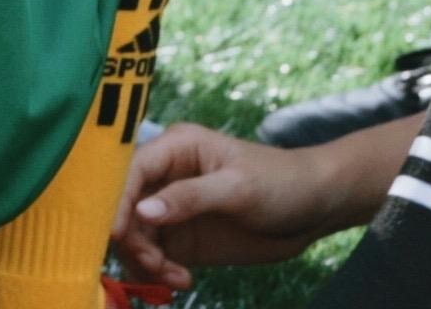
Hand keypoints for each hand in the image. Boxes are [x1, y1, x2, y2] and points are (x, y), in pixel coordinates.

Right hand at [112, 124, 360, 285]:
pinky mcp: (182, 239)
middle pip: (126, 208)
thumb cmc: (280, 181)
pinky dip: (159, 273)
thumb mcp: (238, 188)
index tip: (116, 234)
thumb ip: (189, 197)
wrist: (314, 206)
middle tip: (155, 265)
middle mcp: (166, 177)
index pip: (130, 171)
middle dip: (133, 240)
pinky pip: (154, 257)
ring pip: (135, 237)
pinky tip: (182, 281)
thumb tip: (143, 212)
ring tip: (173, 277)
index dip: (117, 201)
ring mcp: (172, 210)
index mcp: (176, 148)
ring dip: (145, 262)